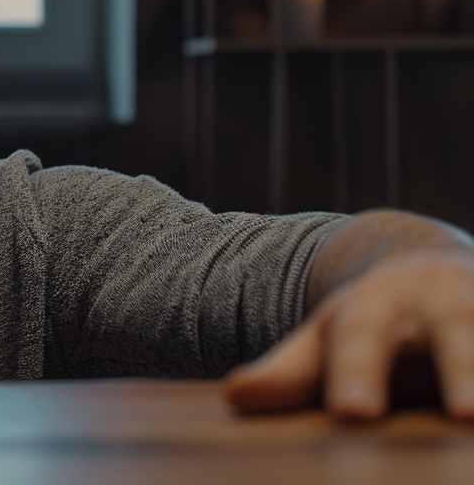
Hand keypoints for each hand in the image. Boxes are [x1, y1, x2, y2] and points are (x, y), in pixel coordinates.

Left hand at [225, 247, 473, 418]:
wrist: (434, 271)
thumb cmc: (373, 325)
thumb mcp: (328, 340)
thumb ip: (289, 373)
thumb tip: (235, 397)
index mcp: (378, 304)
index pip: (363, 338)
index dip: (359, 373)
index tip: (353, 413)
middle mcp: (445, 299)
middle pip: (458, 333)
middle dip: (466, 370)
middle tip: (467, 415)